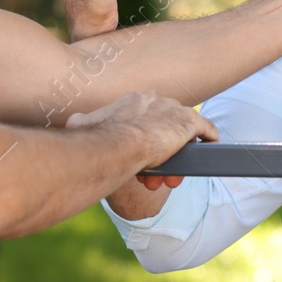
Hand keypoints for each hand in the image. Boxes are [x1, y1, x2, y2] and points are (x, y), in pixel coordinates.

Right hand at [66, 91, 216, 187]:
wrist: (117, 144)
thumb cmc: (99, 139)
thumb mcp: (83, 126)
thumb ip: (82, 123)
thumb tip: (72, 122)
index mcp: (132, 101)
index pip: (143, 119)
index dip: (142, 142)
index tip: (139, 160)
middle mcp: (154, 100)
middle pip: (162, 128)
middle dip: (159, 155)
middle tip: (154, 179)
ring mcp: (173, 110)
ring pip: (180, 135)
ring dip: (176, 159)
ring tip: (169, 181)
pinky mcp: (189, 122)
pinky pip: (205, 129)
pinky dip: (208, 138)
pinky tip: (209, 147)